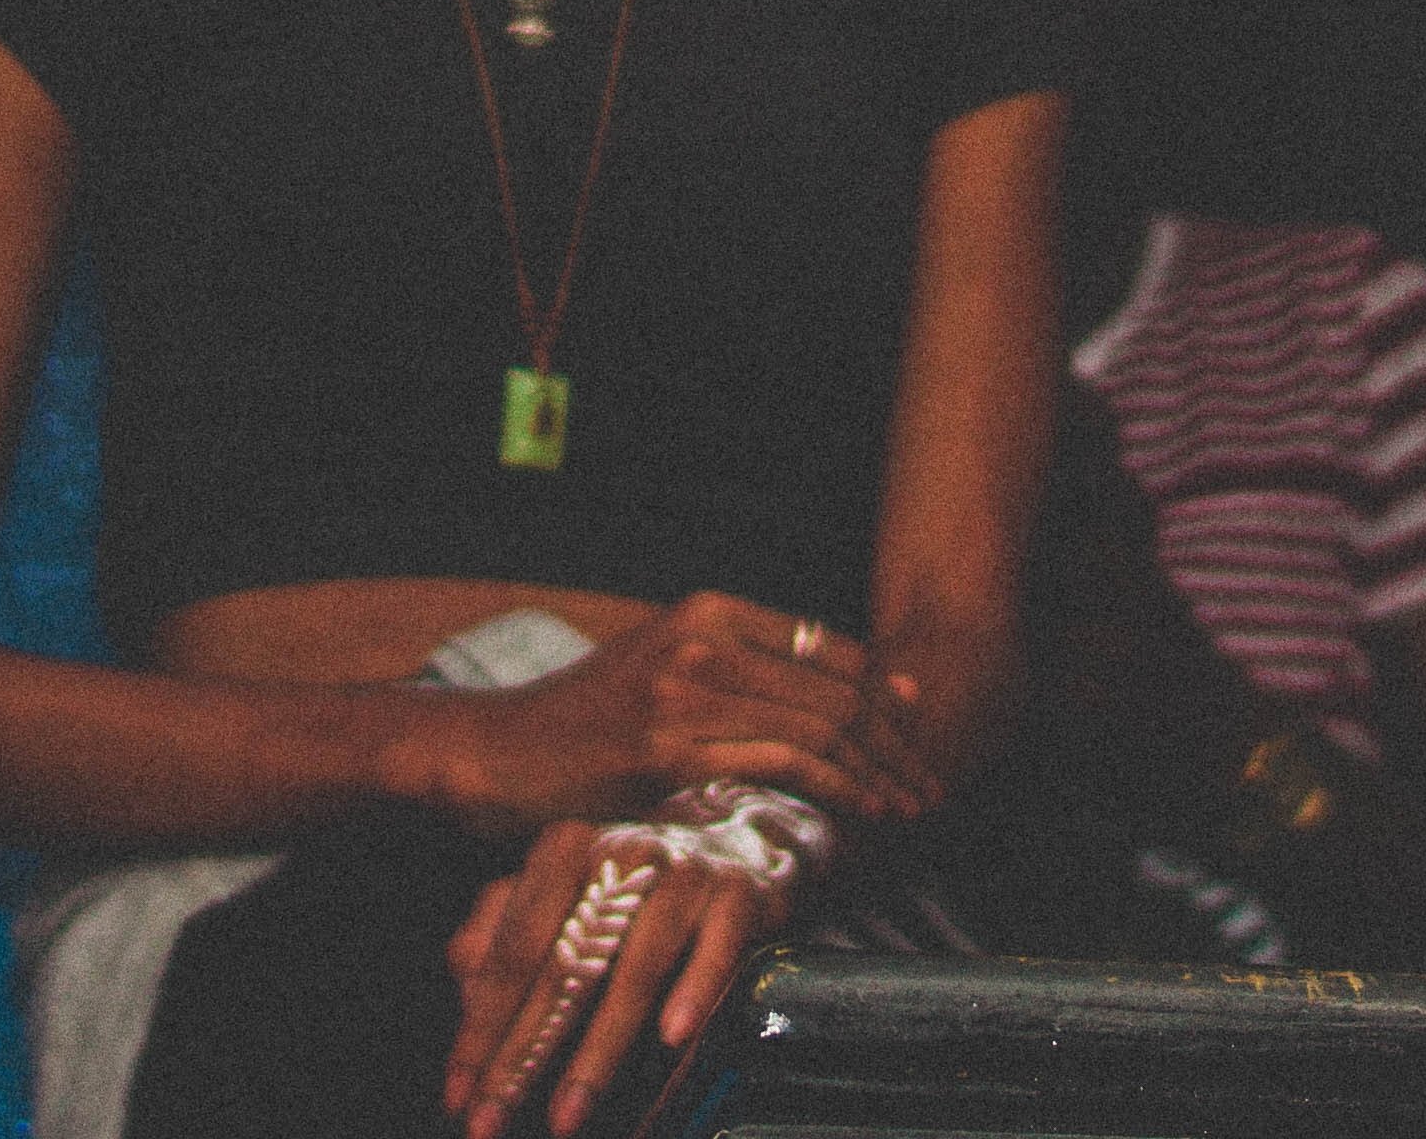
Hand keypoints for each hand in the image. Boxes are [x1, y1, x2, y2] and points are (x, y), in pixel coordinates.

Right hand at [431, 593, 933, 832]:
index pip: (829, 648)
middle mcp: (702, 636)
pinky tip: (860, 815)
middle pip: (835, 688)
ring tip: (910, 807)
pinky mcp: (670, 746)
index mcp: (708, 609)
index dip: (886, 694)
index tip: (919, 734)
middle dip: (895, 742)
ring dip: (877, 773)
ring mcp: (686, 688)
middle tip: (931, 783)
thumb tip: (823, 702)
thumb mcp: (663, 673)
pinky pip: (779, 763)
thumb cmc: (582, 725)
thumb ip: (734, 677)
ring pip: (817, 726)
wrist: (495, 752)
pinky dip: (834, 790)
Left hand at [441, 788, 815, 1138]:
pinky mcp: (739, 895)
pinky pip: (715, 950)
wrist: (735, 841)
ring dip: (597, 1052)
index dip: (480, 1026)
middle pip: (563, 969)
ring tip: (567, 1114)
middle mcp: (619, 857)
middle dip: (523, 1055)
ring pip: (633, 970)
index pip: (511, 951)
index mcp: (562, 853)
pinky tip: (671, 1039)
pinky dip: (694, 993)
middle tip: (494, 1118)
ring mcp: (682, 873)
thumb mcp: (559, 891)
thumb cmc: (629, 886)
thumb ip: (501, 928)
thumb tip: (462, 974)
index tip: (457, 1094)